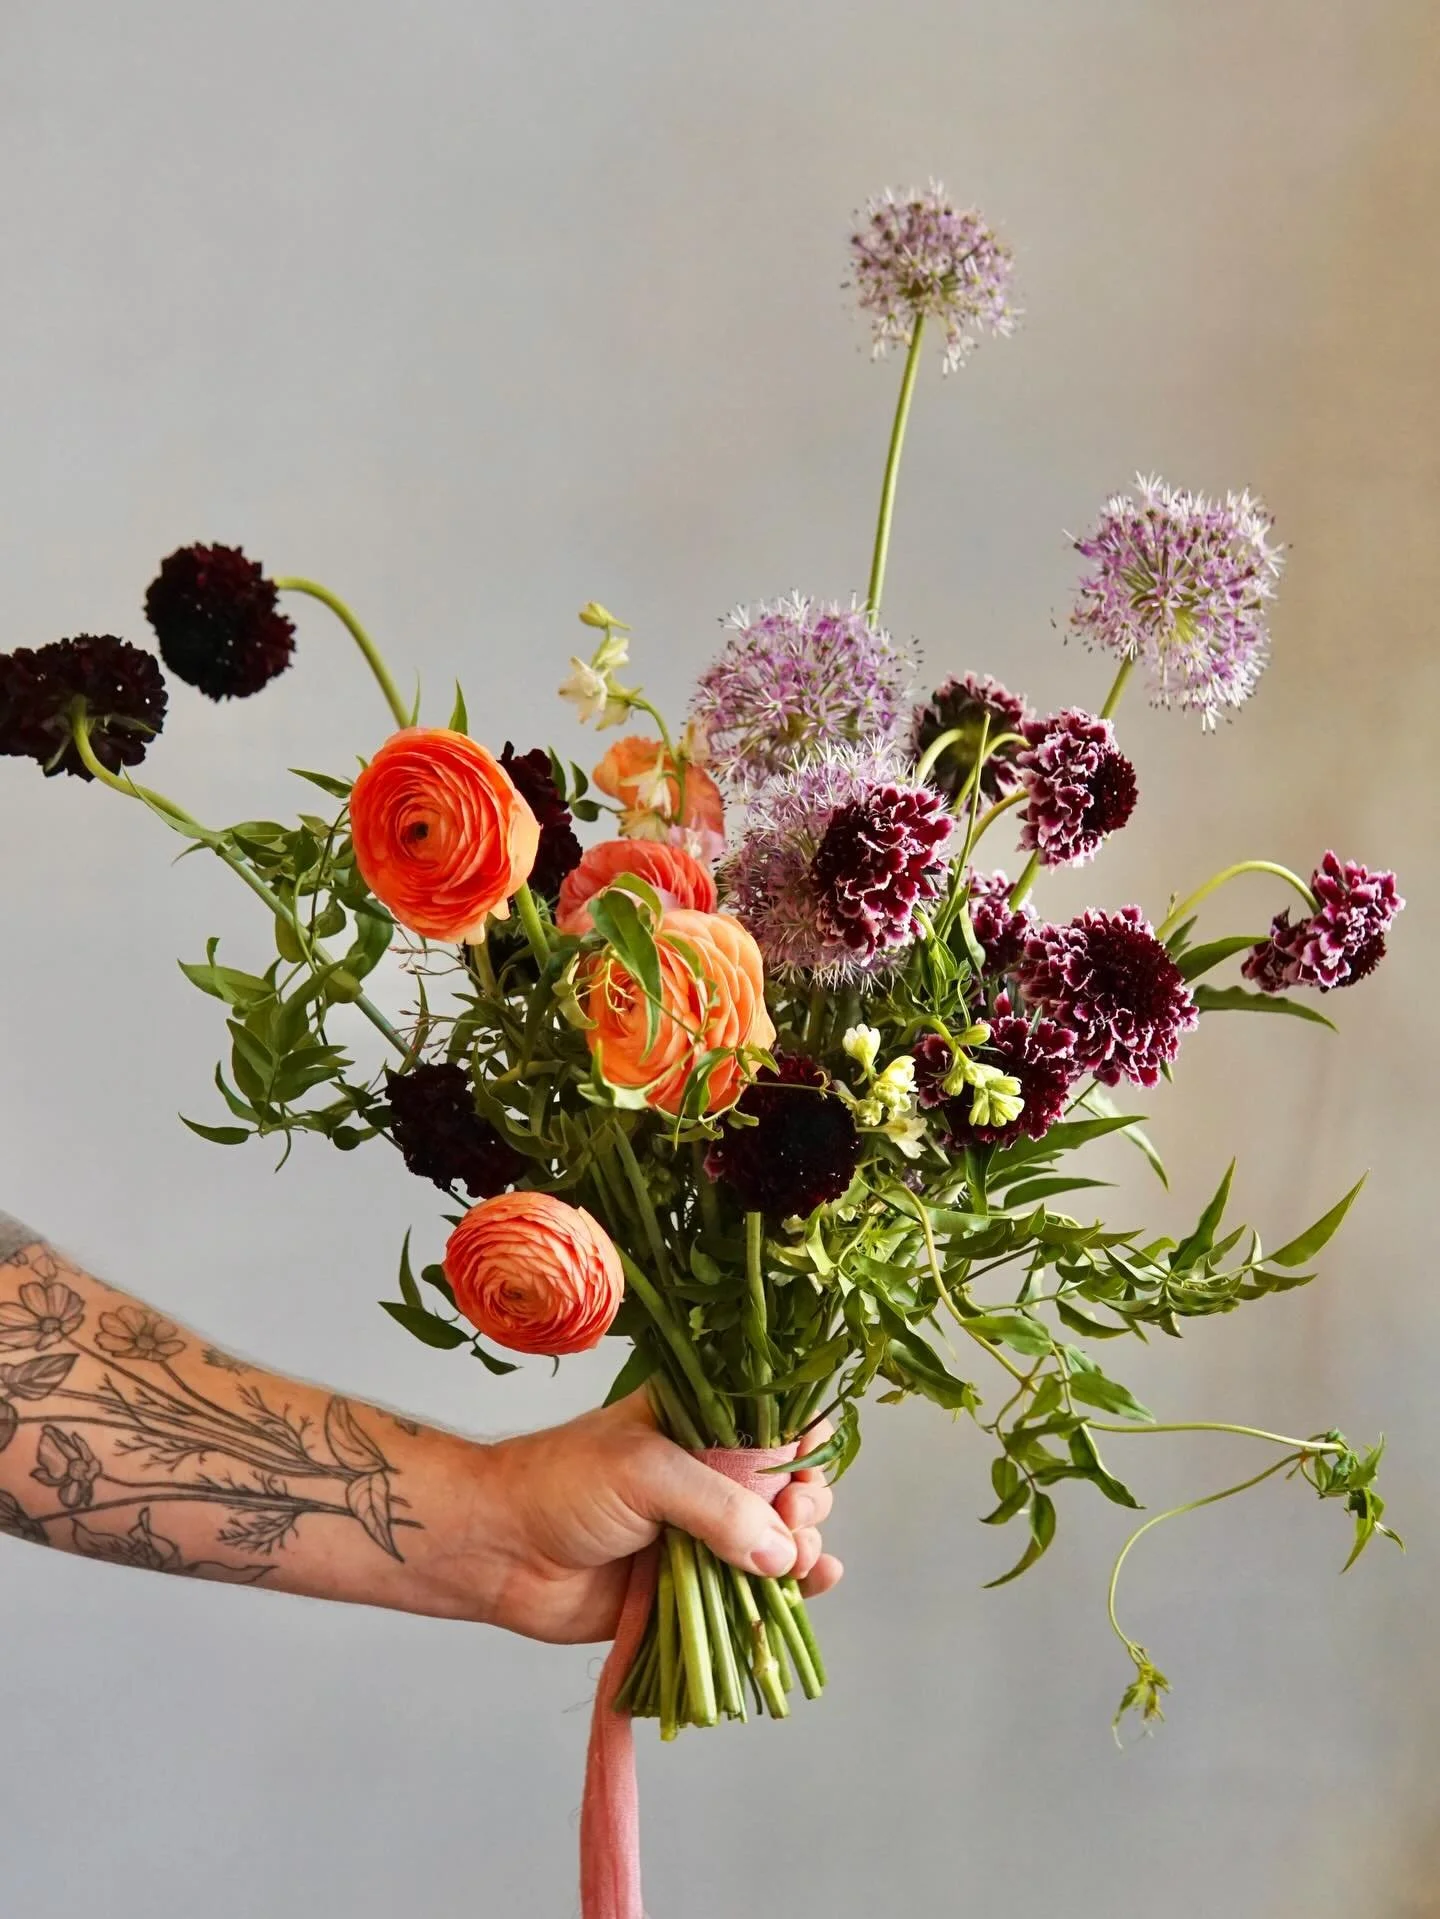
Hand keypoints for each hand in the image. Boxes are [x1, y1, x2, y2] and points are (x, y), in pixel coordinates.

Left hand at [468, 1392, 842, 1643]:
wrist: (500, 1551)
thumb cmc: (561, 1486)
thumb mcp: (645, 1470)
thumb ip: (718, 1507)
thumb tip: (781, 1553)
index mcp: (696, 1425)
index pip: (772, 1421)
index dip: (801, 1442)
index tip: (804, 1468)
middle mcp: (707, 1476)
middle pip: (787, 1485)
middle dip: (806, 1502)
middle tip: (794, 1519)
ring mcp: (701, 1533)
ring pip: (779, 1540)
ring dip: (805, 1549)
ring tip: (800, 1562)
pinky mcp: (692, 1587)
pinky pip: (752, 1592)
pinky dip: (791, 1591)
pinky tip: (813, 1585)